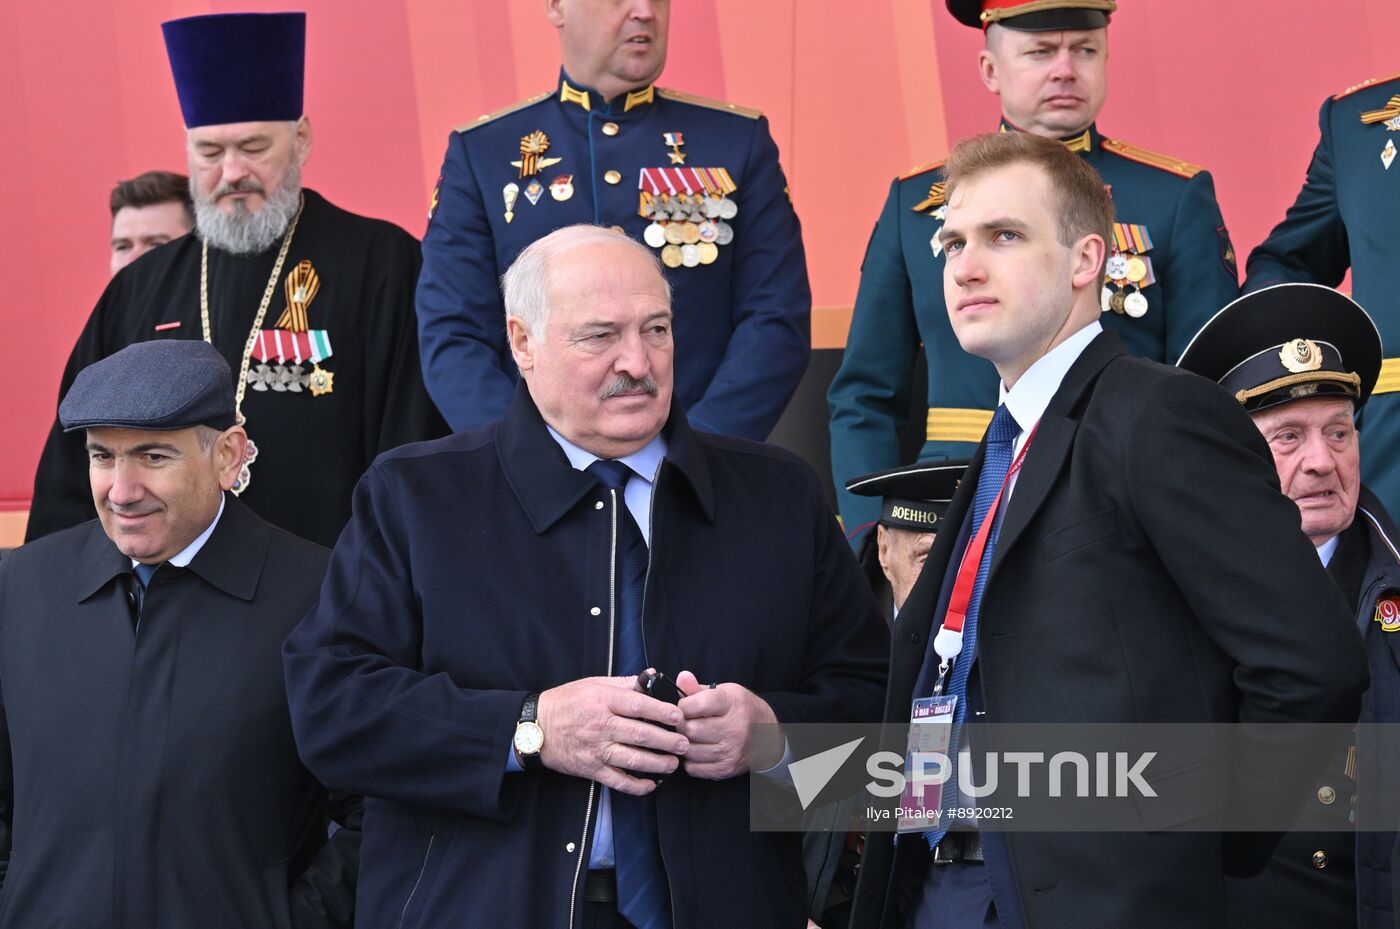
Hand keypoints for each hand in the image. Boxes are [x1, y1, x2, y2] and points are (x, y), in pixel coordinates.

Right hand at [536, 676, 687, 795]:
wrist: (536, 727)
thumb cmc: (567, 702)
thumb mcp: (593, 684)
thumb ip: (625, 682)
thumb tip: (653, 676)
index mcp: (602, 701)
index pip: (638, 705)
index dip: (662, 711)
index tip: (679, 715)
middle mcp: (601, 726)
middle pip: (641, 734)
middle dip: (667, 740)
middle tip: (685, 743)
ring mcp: (596, 750)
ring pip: (633, 759)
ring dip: (658, 763)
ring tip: (674, 763)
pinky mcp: (591, 769)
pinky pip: (617, 781)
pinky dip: (636, 786)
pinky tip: (652, 785)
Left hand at [674, 670, 783, 779]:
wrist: (768, 737)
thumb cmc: (740, 710)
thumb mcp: (724, 692)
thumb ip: (698, 688)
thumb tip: (681, 677)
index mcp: (732, 703)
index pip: (697, 705)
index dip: (684, 705)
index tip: (687, 706)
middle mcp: (734, 728)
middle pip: (690, 729)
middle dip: (682, 725)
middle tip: (688, 722)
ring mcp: (730, 751)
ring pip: (689, 750)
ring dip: (685, 743)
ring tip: (693, 736)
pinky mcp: (725, 769)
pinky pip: (693, 768)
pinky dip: (691, 760)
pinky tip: (699, 750)